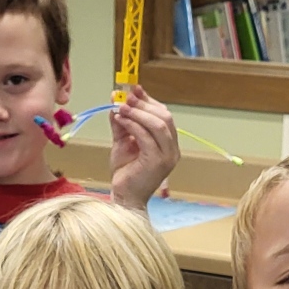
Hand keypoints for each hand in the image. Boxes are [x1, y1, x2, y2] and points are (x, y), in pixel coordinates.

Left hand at [108, 86, 180, 208]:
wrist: (124, 197)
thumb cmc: (126, 173)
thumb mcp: (123, 142)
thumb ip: (122, 123)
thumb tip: (116, 103)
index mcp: (169, 144)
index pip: (164, 116)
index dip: (149, 101)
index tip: (133, 90)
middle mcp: (173, 150)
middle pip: (165, 117)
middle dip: (144, 104)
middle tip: (126, 97)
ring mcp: (167, 156)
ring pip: (158, 125)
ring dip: (138, 113)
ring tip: (121, 107)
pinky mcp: (157, 162)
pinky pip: (146, 136)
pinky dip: (133, 125)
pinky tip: (120, 120)